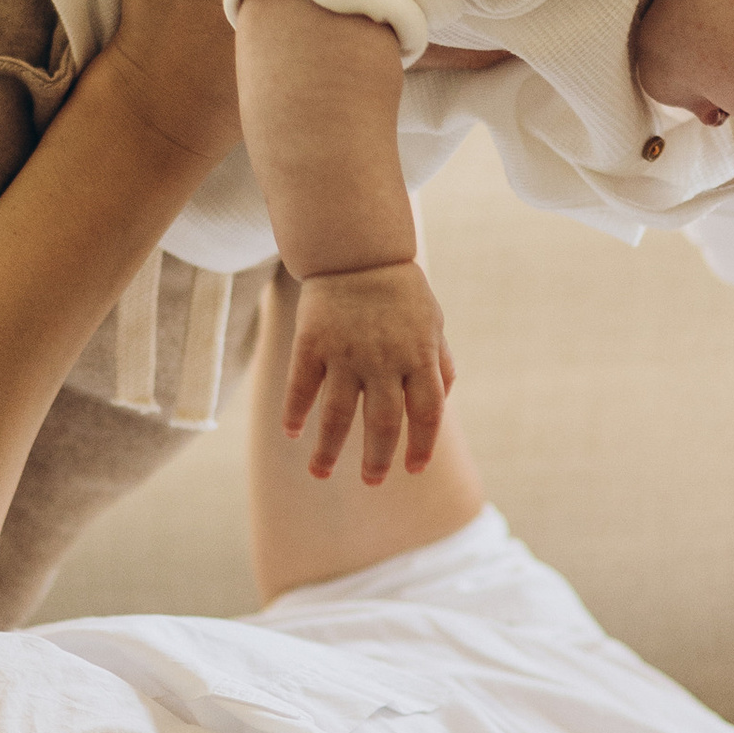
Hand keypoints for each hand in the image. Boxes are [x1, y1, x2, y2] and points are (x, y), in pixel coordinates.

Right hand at [283, 260, 455, 482]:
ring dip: (328, 450)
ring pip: (337, 414)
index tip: (413, 469)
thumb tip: (441, 406)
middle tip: (371, 481)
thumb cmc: (401, 293)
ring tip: (320, 473)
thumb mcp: (433, 323)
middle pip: (383, 423)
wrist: (358, 250)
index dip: (422, 446)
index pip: (427, 414)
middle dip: (377, 459)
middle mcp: (385, 359)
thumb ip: (440, 365)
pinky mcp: (312, 342)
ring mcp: (346, 352)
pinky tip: (292, 433)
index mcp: (419, 356)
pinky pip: (301, 386)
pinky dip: (295, 412)